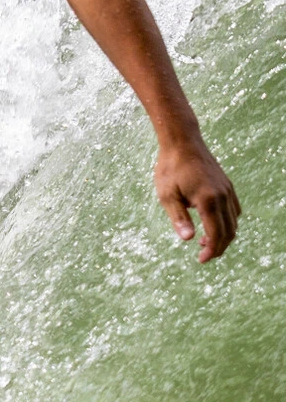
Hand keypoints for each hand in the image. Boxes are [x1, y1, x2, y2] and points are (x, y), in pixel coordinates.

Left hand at [154, 136, 240, 262]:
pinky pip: (234, 209)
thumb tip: (188, 239)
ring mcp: (227, 189)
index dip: (211, 250)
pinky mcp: (227, 185)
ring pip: (234, 221)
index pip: (216, 233)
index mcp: (208, 200)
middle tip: (203, 255)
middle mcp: (222, 196)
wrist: (182, 141)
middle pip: (229, 231)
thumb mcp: (167, 195)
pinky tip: (212, 224)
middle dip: (219, 247)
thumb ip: (178, 218)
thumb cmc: (170, 168)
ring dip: (223, 235)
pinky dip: (227, 222)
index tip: (201, 260)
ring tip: (205, 242)